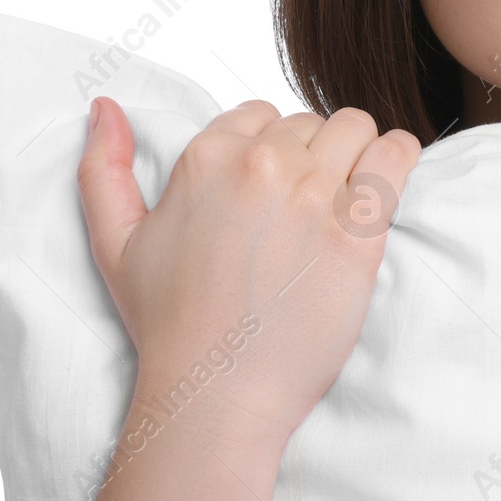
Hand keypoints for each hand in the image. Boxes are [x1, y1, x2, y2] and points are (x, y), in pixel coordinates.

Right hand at [76, 97, 421, 447]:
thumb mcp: (115, 242)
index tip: (269, 194)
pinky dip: (397, 160)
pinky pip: (396, 156)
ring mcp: (314, 195)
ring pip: (356, 128)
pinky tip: (383, 189)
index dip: (270, 150)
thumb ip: (103, 167)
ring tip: (345, 199)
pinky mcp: (359, 230)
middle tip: (303, 210)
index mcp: (207, 157)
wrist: (217, 394)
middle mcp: (262, 165)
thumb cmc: (168, 324)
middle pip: (311, 122)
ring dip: (356, 155)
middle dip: (312, 156)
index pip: (262, 113)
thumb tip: (104, 106)